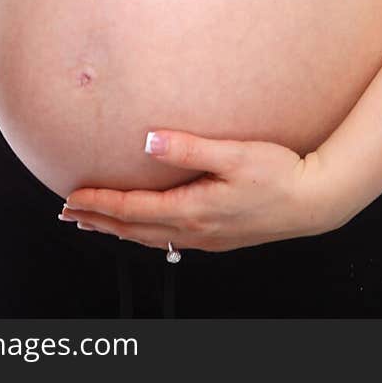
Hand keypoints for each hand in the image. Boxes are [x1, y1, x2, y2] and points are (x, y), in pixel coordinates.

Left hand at [58, 129, 339, 252]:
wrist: (313, 201)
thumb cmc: (279, 174)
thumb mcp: (234, 154)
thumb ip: (189, 147)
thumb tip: (148, 142)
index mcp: (193, 210)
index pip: (132, 210)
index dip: (99, 204)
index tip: (70, 198)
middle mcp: (195, 230)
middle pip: (134, 230)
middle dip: (99, 221)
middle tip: (68, 215)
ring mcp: (207, 238)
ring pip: (150, 238)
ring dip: (119, 229)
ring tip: (96, 222)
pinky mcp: (219, 237)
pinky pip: (169, 240)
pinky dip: (145, 233)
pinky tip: (145, 228)